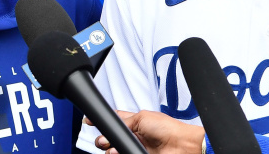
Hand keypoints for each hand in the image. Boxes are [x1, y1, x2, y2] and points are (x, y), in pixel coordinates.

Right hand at [88, 110, 204, 153]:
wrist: (179, 145)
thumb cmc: (167, 128)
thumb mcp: (142, 118)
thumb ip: (124, 123)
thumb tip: (111, 130)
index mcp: (135, 121)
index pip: (115, 120)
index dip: (102, 121)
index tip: (89, 121)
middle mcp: (134, 135)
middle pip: (111, 137)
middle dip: (103, 138)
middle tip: (103, 139)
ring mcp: (135, 147)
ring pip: (114, 150)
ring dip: (110, 149)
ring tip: (113, 148)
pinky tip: (118, 152)